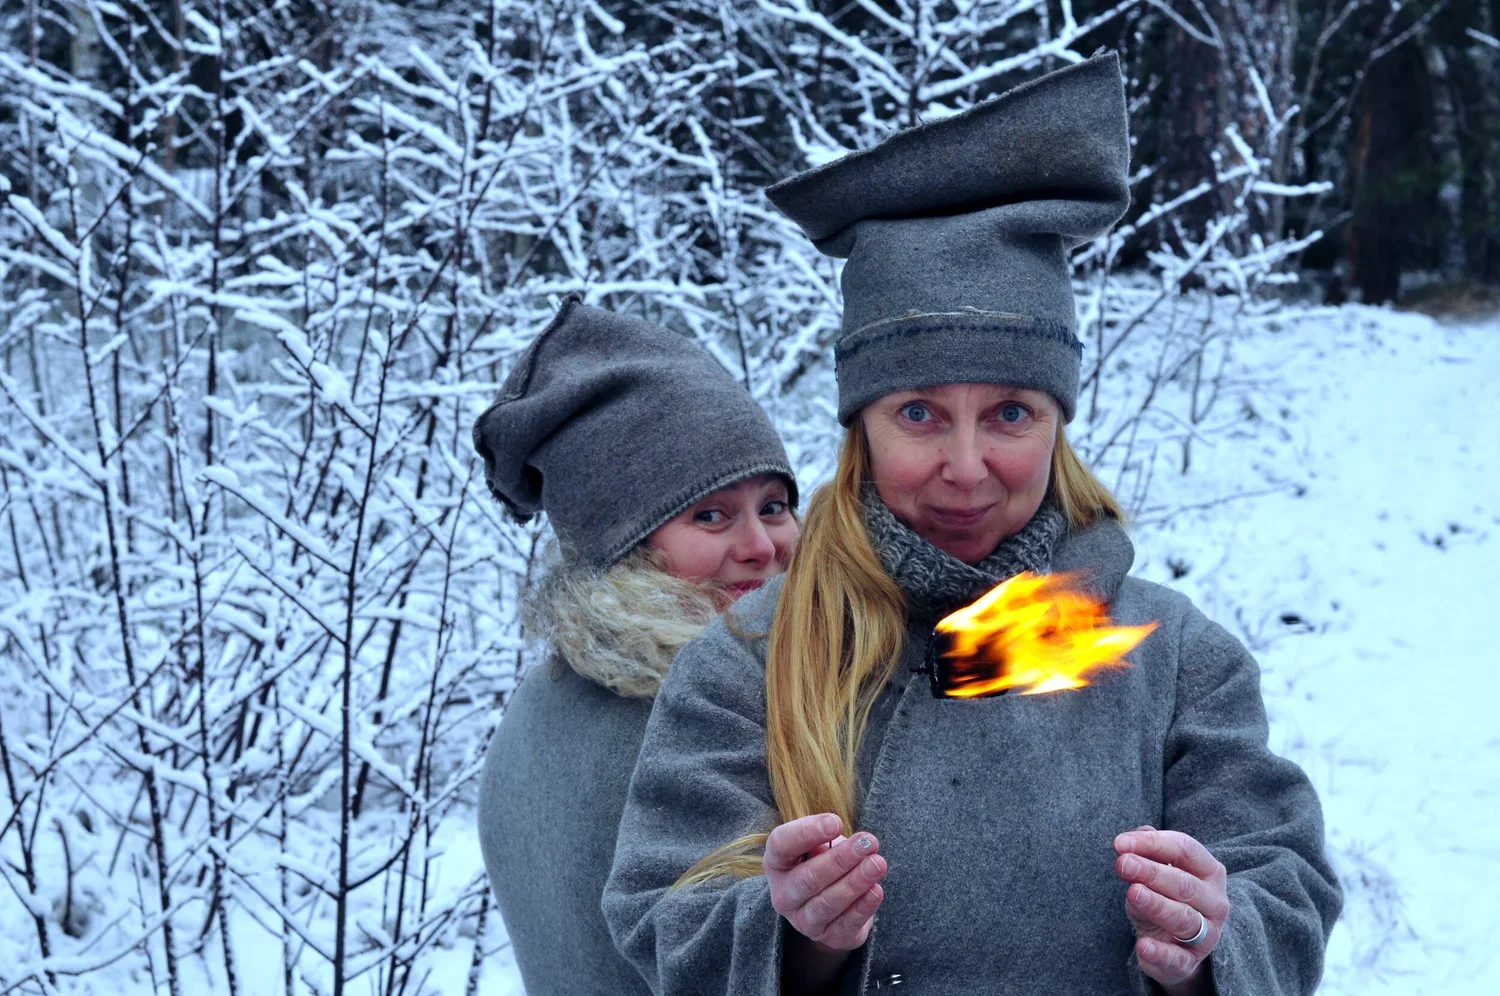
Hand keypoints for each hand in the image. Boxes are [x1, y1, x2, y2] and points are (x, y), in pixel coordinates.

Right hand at [765, 813, 886, 951]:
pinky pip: (845, 924)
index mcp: (776, 862)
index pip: (782, 845)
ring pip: (827, 903)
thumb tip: (837, 831)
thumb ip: (826, 835)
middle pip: (808, 878)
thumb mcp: (820, 843)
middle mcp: (783, 894)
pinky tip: (876, 890)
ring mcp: (802, 920)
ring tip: (877, 864)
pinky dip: (863, 906)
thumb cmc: (824, 861)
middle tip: (867, 843)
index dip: (806, 833)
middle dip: (840, 859)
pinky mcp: (827, 937)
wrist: (833, 903)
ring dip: (855, 882)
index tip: (836, 823)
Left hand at [1113, 826, 1228, 991]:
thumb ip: (1145, 852)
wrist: (1173, 944)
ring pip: (1183, 918)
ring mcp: (1206, 934)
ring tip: (1132, 892)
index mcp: (1209, 871)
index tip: (1120, 844)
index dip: (1153, 843)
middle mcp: (1215, 902)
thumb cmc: (1164, 895)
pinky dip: (1159, 952)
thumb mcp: (1155, 870)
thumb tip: (1127, 841)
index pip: (1185, 849)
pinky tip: (1142, 945)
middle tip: (1122, 864)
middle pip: (1184, 884)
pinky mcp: (1189, 962)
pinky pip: (1177, 958)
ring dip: (1156, 904)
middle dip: (1151, 872)